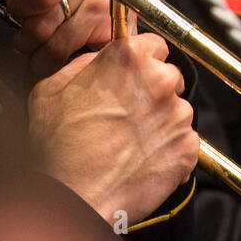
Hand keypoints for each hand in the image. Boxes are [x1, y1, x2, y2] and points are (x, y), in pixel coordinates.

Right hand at [28, 30, 199, 224]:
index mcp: (130, 58)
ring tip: (130, 142)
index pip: (153, 44)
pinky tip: (141, 159)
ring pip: (176, 110)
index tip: (135, 75)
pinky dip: (168, 149)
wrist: (74, 196)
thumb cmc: (59, 146)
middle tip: (126, 114)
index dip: (142, 61)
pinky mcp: (188, 147)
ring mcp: (178, 114)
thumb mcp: (52, 88)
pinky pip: (184, 142)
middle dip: (152, 92)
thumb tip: (98, 60)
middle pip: (167, 76)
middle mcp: (161, 80)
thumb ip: (83, 64)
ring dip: (160, 121)